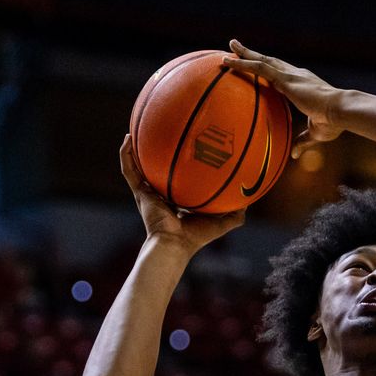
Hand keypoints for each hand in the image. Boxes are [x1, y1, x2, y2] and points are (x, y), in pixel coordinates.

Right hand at [120, 135, 244, 253]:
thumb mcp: (221, 224)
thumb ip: (235, 215)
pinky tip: (126, 138)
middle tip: (158, 136)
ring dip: (134, 150)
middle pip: (156, 172)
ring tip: (133, 131)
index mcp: (176, 203)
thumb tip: (250, 202)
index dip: (179, 170)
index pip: (177, 183)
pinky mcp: (139, 193)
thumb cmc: (196, 238)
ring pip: (138, 168)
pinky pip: (129, 171)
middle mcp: (160, 196)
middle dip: (155, 156)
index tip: (184, 153)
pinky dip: (125, 155)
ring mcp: (147, 194)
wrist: (174, 245)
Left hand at [223, 40, 343, 158]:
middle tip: (238, 47)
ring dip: (244, 53)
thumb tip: (294, 154)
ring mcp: (289, 75)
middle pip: (269, 61)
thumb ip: (303, 141)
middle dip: (254, 54)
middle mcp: (295, 75)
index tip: (257, 66)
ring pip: (262, 60)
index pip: (281, 74)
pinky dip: (243, 63)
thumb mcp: (315, 133)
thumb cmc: (333, 122)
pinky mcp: (285, 78)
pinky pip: (259, 68)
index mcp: (302, 84)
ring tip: (231, 45)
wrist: (341, 111)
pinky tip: (228, 61)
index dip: (269, 70)